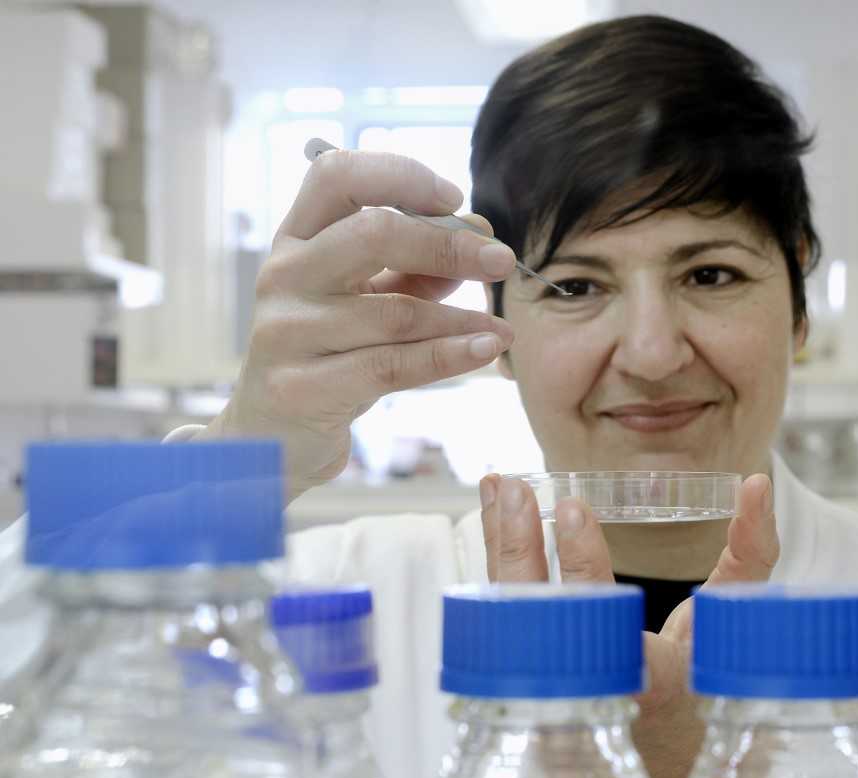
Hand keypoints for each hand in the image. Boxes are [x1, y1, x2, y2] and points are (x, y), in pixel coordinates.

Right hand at [202, 149, 516, 499]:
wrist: (271, 438)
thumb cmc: (328, 356)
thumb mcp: (366, 302)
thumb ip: (415, 270)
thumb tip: (481, 239)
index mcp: (295, 239)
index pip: (336, 174)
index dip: (400, 176)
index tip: (455, 199)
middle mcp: (283, 275)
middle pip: (373, 232)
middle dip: (449, 244)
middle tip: (501, 261)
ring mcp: (286, 331)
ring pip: (395, 312)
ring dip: (463, 318)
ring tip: (503, 329)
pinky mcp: (302, 387)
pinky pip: (392, 365)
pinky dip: (449, 355)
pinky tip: (485, 350)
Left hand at [479, 473, 779, 777]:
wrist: (674, 768)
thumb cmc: (708, 690)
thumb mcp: (732, 625)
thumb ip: (750, 556)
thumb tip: (756, 484)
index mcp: (646, 682)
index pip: (602, 620)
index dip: (584, 564)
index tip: (575, 508)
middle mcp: (589, 692)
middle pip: (535, 615)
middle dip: (518, 546)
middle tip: (513, 489)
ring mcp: (550, 693)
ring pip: (506, 617)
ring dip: (497, 545)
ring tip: (495, 486)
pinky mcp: (529, 685)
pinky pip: (501, 622)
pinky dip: (494, 568)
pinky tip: (491, 522)